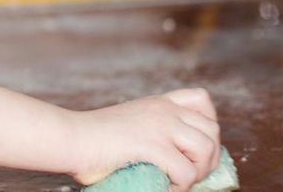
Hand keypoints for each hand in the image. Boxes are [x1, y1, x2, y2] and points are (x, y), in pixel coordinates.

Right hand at [62, 87, 220, 191]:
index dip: (208, 125)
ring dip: (197, 172)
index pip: (202, 100)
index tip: (194, 146)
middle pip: (212, 129)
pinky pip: (186, 172)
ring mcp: (160, 126)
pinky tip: (164, 187)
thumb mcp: (130, 124)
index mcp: (158, 103)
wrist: (70, 139)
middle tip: (190, 173)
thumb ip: (152, 132)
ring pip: (206, 149)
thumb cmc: (92, 139)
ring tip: (178, 182)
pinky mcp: (154, 146)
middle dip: (209, 157)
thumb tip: (172, 160)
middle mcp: (164, 110)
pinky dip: (180, 187)